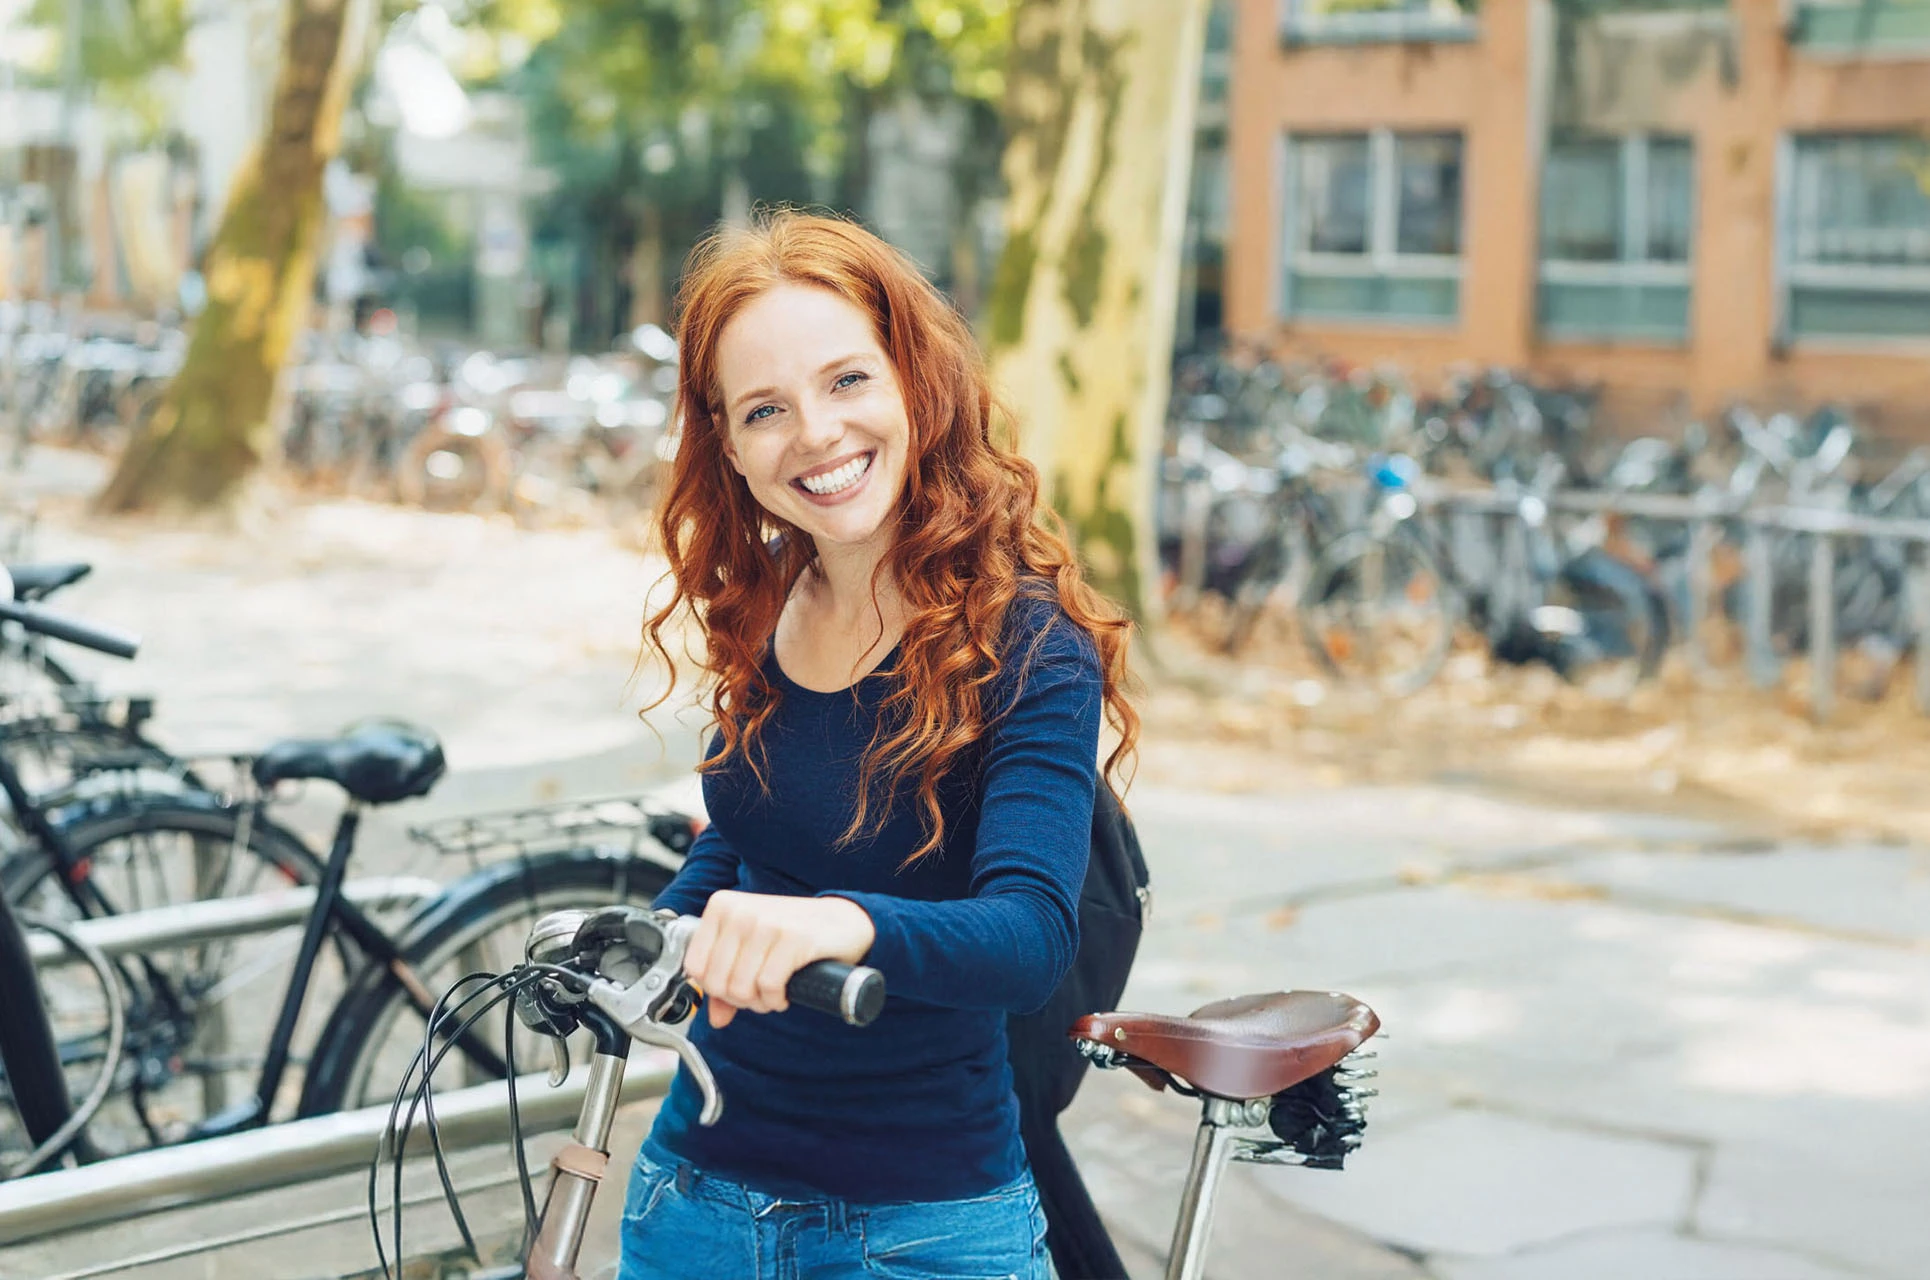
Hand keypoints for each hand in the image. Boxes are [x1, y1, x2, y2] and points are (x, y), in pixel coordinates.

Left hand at [684, 890, 875, 1028]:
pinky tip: (784, 993)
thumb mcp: (751, 950)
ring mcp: (767, 923)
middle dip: (739, 999)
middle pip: (718, 982)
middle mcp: (741, 911)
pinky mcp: (793, 938)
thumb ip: (726, 981)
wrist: (842, 921)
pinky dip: (776, 1000)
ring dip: (760, 1002)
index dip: (714, 988)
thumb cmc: (793, 932)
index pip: (695, 966)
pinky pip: (769, 987)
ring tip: (773, 993)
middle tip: (759, 994)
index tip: (734, 987)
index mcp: (722, 906)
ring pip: (742, 988)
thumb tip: (715, 1018)